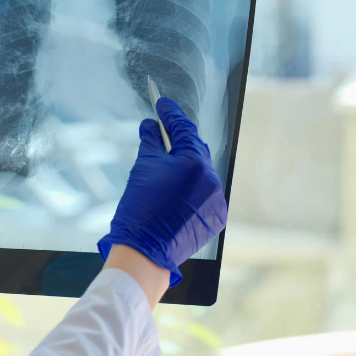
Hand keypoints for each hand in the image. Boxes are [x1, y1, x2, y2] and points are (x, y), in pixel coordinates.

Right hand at [97, 97, 226, 286]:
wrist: (145, 251)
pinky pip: (205, 193)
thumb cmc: (140, 208)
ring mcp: (216, 200)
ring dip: (185, 164)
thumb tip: (152, 125)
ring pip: (201, 173)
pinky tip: (174, 188)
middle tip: (163, 129)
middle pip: (196, 149)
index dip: (171, 115)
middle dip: (179, 140)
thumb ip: (151, 142)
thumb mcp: (142, 168)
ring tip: (166, 162)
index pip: (184, 129)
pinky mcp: (215, 217)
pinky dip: (191, 186)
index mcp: (194, 163)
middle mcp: (211, 179)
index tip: (162, 104)